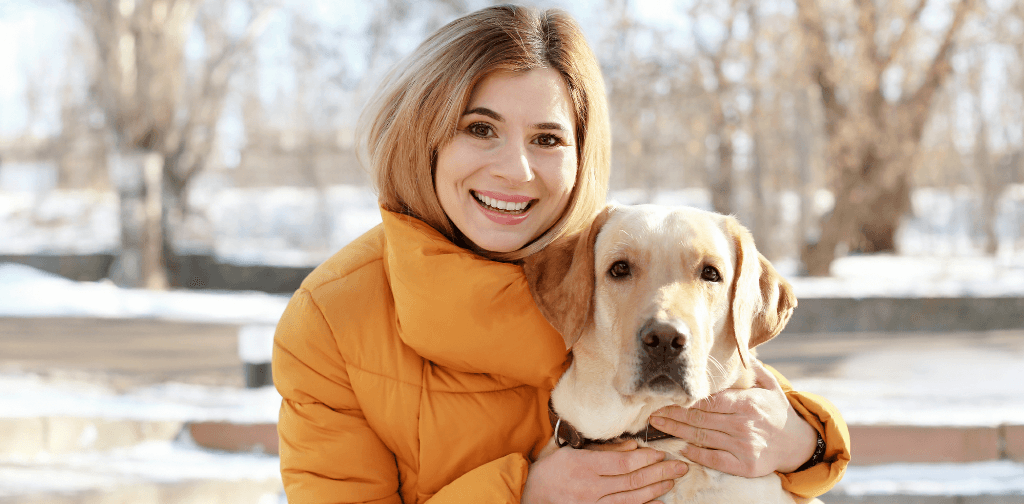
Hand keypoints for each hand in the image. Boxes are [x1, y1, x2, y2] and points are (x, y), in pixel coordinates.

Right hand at [522, 439, 687, 503]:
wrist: (530, 498)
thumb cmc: (550, 471)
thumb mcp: (571, 451)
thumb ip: (602, 450)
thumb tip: (633, 447)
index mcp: (583, 466)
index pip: (623, 464)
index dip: (646, 459)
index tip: (662, 453)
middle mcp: (589, 488)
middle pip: (632, 482)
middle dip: (659, 473)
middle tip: (680, 467)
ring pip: (631, 499)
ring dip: (655, 490)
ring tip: (672, 481)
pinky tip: (657, 502)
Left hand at [648, 360, 817, 477]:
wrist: (797, 444)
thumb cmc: (776, 410)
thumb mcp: (769, 385)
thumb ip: (752, 367)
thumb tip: (737, 345)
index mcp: (748, 403)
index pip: (711, 402)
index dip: (687, 400)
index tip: (667, 396)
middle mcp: (745, 425)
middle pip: (701, 419)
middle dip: (674, 415)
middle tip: (652, 412)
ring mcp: (744, 447)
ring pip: (702, 438)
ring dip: (677, 432)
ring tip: (658, 426)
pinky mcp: (744, 466)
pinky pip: (713, 459)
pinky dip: (694, 454)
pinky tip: (679, 446)